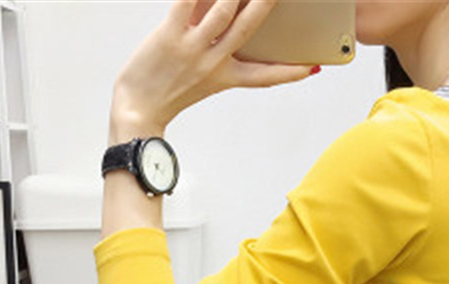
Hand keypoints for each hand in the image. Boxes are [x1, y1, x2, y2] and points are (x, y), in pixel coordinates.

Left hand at [110, 0, 316, 139]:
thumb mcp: (199, 77)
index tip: (311, 68)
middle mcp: (214, 62)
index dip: (289, 72)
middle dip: (267, 3)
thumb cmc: (164, 91)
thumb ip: (214, 46)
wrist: (137, 108)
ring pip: (223, 10)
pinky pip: (187, 2)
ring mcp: (193, 48)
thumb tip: (229, 14)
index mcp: (225, 77)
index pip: (264, 75)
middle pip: (249, 27)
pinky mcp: (169, 35)